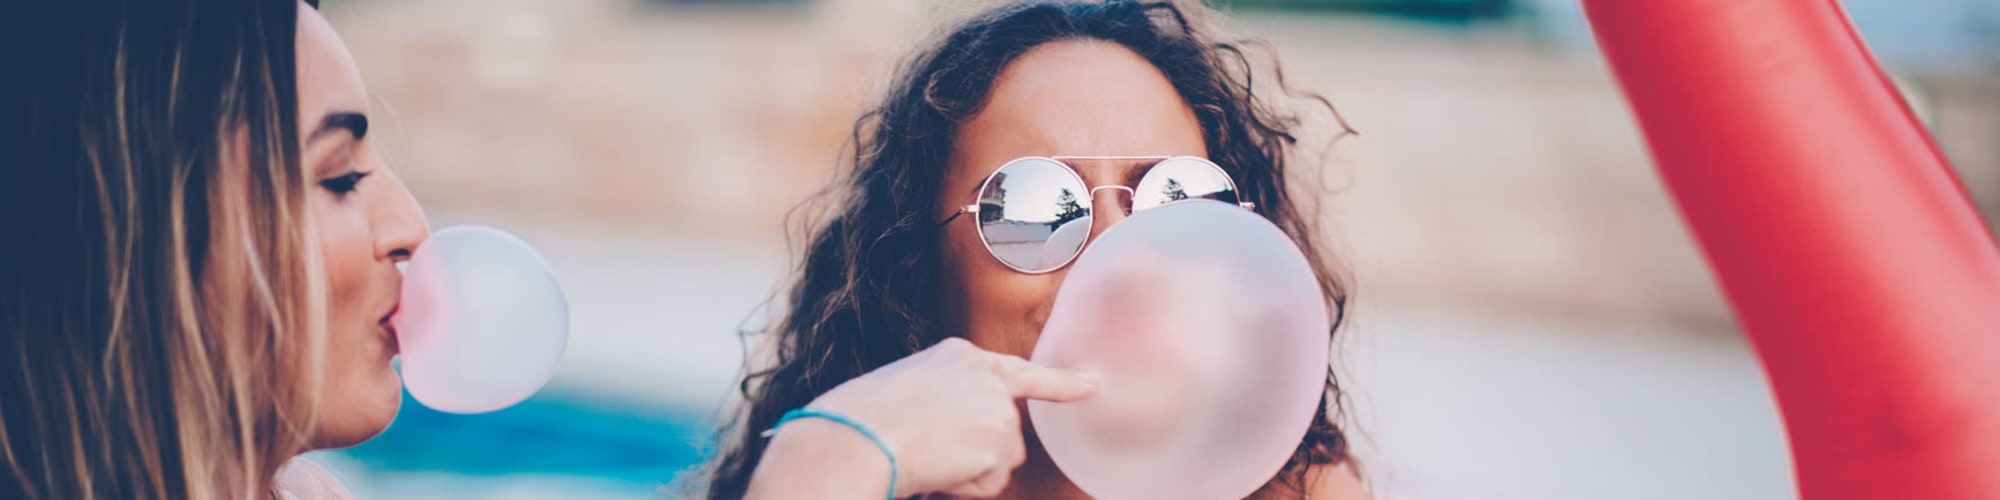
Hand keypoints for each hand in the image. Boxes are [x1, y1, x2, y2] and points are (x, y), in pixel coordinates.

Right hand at [747, 338, 1097, 498]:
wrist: (854, 436)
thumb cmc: (858, 421)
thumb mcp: (903, 394)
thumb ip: (943, 404)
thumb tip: (954, 443)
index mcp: (956, 355)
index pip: (1019, 371)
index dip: (1060, 382)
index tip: (1093, 384)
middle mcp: (984, 372)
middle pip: (1005, 429)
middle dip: (984, 453)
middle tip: (937, 452)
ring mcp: (998, 404)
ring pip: (1000, 460)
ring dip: (968, 471)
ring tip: (926, 456)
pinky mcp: (1003, 437)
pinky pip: (992, 483)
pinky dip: (966, 487)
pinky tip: (939, 468)